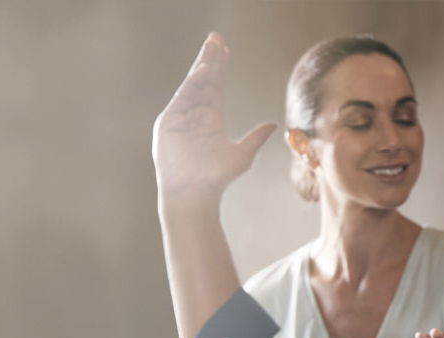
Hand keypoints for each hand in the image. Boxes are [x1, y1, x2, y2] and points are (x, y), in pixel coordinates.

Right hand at [152, 33, 276, 202]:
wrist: (195, 194)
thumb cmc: (216, 179)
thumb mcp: (242, 155)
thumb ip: (256, 137)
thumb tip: (274, 124)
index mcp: (210, 119)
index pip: (215, 87)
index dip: (220, 68)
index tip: (225, 50)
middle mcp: (194, 115)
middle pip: (203, 80)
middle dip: (209, 59)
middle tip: (216, 37)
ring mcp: (180, 118)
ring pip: (193, 86)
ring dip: (202, 66)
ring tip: (211, 47)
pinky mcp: (169, 123)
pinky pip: (182, 99)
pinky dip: (191, 84)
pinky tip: (202, 70)